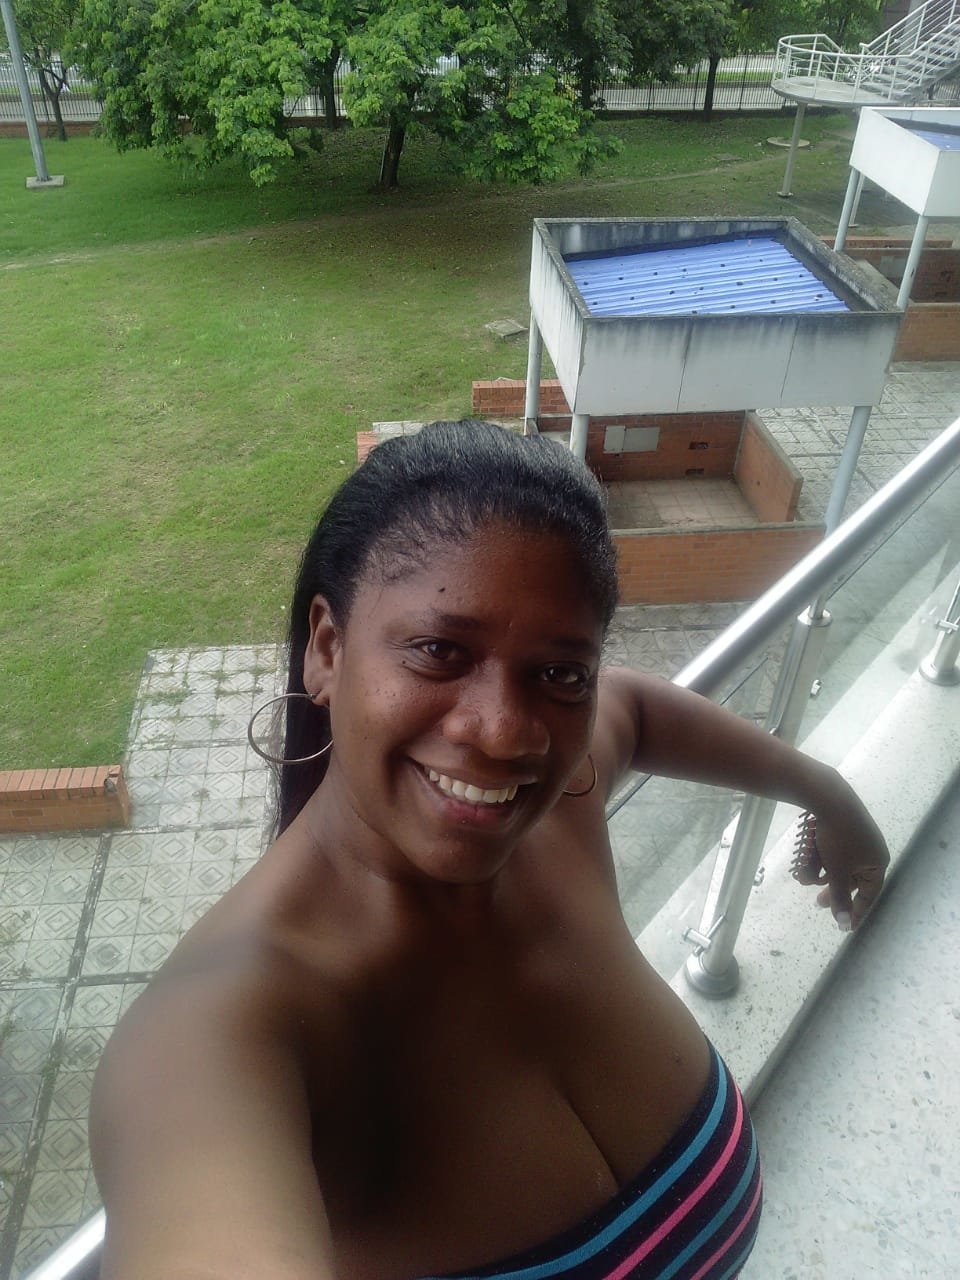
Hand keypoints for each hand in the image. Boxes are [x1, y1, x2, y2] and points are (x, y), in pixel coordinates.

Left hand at [794, 793, 889, 930]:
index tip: (846, 927)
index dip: (856, 911)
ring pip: (839, 866)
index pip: (868, 895)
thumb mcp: (836, 871)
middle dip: (832, 891)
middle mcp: (872, 851)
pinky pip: (834, 852)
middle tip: (817, 904)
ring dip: (821, 873)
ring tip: (804, 875)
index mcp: (877, 863)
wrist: (829, 797)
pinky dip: (822, 858)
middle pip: (851, 880)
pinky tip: (808, 859)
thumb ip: (839, 898)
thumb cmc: (837, 837)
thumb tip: (845, 925)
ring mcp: (859, 838)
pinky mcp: (844, 828)